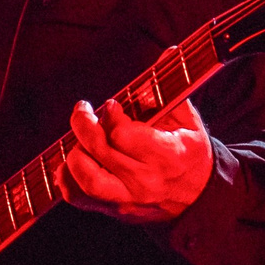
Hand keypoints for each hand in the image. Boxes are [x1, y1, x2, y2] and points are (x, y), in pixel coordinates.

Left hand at [65, 96, 213, 222]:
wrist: (199, 196)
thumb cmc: (189, 153)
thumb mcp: (188, 122)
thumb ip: (166, 93)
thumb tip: (163, 55)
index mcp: (166, 156)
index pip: (121, 134)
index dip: (110, 115)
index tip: (112, 107)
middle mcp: (145, 181)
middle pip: (99, 152)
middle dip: (83, 125)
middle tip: (83, 111)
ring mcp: (127, 199)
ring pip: (85, 179)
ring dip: (74, 153)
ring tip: (80, 140)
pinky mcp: (114, 210)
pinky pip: (77, 197)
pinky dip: (65, 177)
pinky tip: (72, 160)